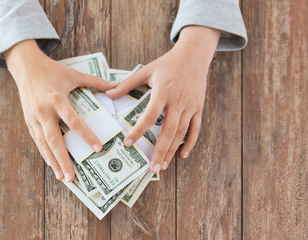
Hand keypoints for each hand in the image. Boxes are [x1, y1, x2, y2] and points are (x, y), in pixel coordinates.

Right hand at [5, 40, 117, 181]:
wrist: (25, 67)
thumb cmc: (52, 70)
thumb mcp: (74, 74)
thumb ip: (95, 82)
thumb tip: (117, 86)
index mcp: (57, 99)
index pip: (73, 121)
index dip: (86, 135)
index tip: (97, 148)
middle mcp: (43, 111)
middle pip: (54, 139)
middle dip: (63, 160)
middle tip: (72, 177)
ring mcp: (33, 117)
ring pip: (43, 144)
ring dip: (52, 162)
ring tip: (62, 177)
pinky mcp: (28, 121)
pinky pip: (37, 140)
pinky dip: (45, 154)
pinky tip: (52, 165)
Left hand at [106, 26, 220, 172]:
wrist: (194, 55)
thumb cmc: (167, 63)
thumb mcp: (146, 70)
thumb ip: (127, 84)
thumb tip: (108, 94)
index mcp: (162, 92)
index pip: (150, 115)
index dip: (139, 130)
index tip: (128, 143)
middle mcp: (178, 101)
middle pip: (168, 130)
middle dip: (160, 151)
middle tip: (152, 168)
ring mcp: (190, 106)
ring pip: (181, 133)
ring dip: (172, 151)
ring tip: (163, 166)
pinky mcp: (198, 108)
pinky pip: (195, 129)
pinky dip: (190, 143)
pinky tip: (182, 155)